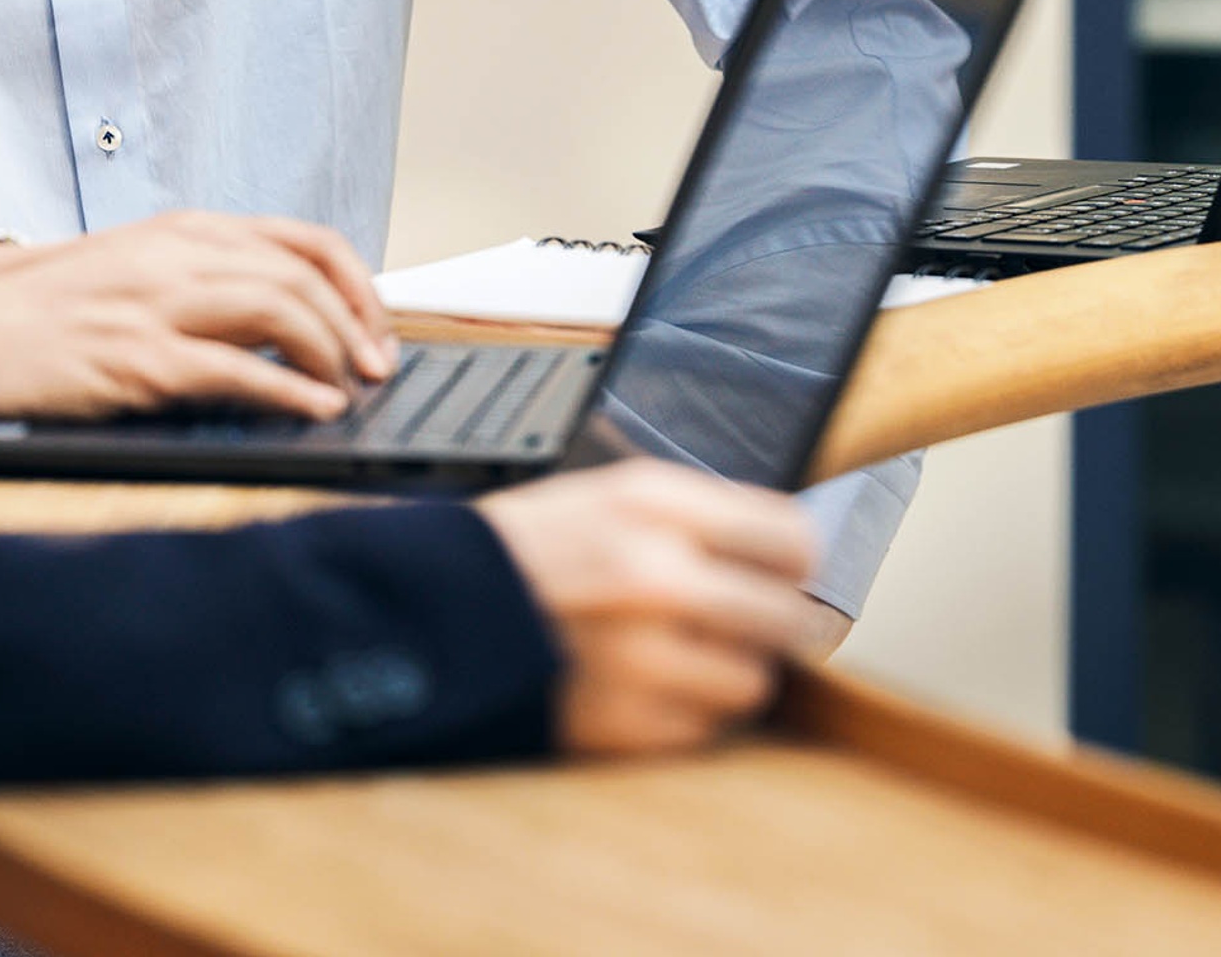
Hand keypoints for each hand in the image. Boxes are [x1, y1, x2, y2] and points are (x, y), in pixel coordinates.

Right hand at [0, 209, 398, 423]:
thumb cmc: (43, 314)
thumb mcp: (132, 273)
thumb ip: (201, 282)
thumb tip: (283, 320)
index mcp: (182, 231)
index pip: (303, 241)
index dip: (357, 286)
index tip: (377, 330)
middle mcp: (175, 255)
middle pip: (303, 274)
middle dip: (358, 325)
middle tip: (377, 370)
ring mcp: (156, 303)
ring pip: (280, 309)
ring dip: (331, 354)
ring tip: (351, 392)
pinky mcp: (137, 358)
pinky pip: (235, 370)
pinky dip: (289, 392)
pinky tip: (314, 412)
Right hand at [473, 461, 822, 755]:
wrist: (427, 610)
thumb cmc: (521, 550)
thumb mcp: (603, 494)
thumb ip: (698, 515)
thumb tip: (791, 549)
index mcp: (650, 503)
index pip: (791, 538)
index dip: (794, 560)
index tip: (783, 572)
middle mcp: (655, 574)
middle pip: (787, 616)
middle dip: (772, 621)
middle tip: (748, 621)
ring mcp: (642, 655)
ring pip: (752, 680)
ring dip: (727, 672)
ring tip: (683, 655)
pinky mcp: (626, 721)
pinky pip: (703, 727)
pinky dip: (683, 711)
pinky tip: (643, 684)